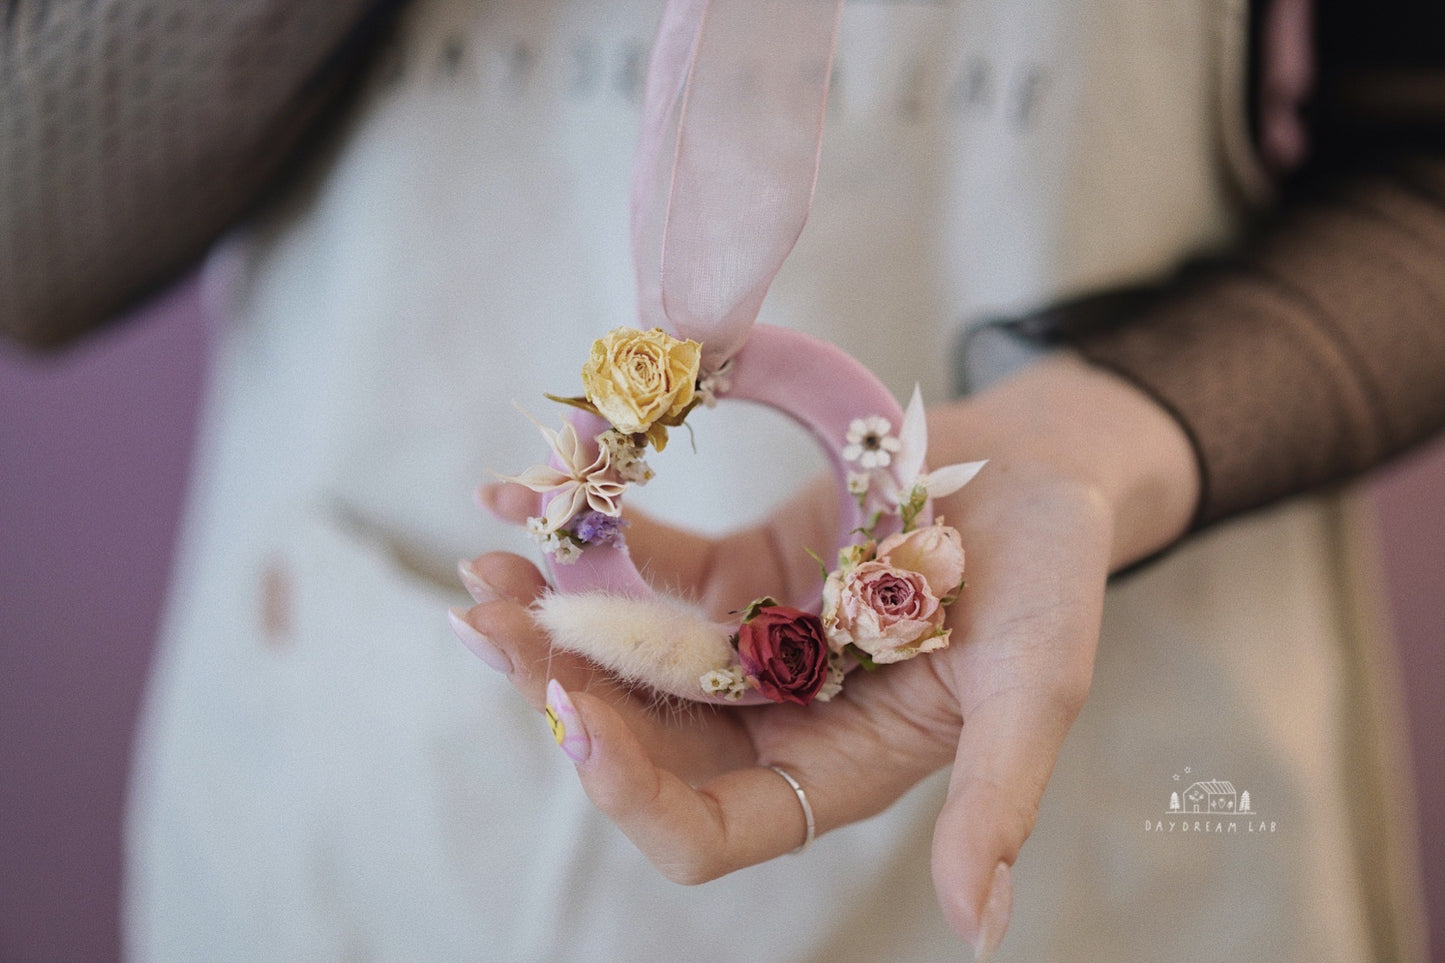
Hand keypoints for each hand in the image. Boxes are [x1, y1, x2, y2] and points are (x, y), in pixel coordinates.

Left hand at [450, 355, 1197, 959]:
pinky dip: (583, 539)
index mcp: (831, 772)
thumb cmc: (1054, 581)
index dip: (630, 791)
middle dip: (557, 690)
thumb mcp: (1037, 689)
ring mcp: (745, 646)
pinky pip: (643, 568)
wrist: (1040, 468)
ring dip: (546, 621)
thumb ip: (995, 802)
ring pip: (622, 657)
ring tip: (481, 571)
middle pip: (638, 739)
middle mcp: (773, 720)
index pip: (704, 828)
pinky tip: (516, 497)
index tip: (575, 712)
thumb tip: (983, 933)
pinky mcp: (733, 572)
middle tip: (488, 624)